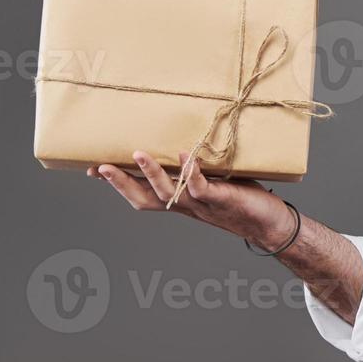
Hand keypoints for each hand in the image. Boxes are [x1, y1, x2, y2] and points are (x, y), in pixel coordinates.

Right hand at [89, 150, 293, 249]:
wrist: (270, 222)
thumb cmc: (241, 198)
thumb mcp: (212, 181)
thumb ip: (195, 168)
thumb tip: (180, 139)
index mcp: (178, 200)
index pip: (139, 194)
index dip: (115, 185)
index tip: (92, 170)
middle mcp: (184, 205)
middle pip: (143, 198)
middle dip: (120, 183)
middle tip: (98, 167)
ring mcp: (201, 203)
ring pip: (168, 192)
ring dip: (151, 173)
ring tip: (137, 153)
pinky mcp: (221, 198)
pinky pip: (201, 186)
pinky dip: (191, 171)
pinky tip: (184, 154)